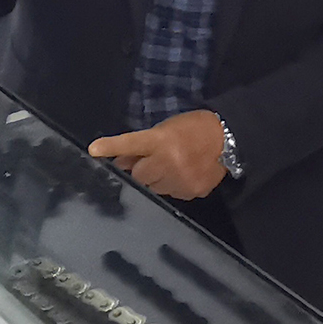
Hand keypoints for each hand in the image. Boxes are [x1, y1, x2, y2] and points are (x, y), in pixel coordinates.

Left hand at [88, 110, 227, 200]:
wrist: (229, 139)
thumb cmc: (194, 128)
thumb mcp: (166, 129)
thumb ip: (144, 145)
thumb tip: (122, 160)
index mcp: (161, 140)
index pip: (131, 144)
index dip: (112, 147)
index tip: (93, 150)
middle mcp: (168, 161)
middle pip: (139, 176)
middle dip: (142, 170)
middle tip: (153, 161)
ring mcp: (180, 180)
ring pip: (154, 189)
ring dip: (157, 179)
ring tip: (173, 167)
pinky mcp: (191, 192)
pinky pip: (172, 194)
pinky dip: (173, 186)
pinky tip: (185, 175)